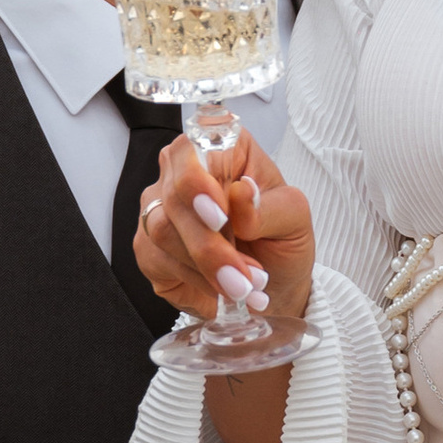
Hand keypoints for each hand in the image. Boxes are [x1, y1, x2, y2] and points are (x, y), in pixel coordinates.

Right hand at [131, 129, 313, 333]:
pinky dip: (194, 281)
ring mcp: (161, 207)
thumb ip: (269, 207)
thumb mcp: (293, 220)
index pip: (193, 149)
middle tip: (243, 276)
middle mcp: (183, 171)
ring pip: (162, 231)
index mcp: (223, 150)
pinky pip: (157, 260)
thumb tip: (241, 193)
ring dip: (206, 266)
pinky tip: (220, 293)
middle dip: (209, 244)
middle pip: (174, 195)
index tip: (219, 217)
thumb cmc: (282, 240)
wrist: (273, 283)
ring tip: (243, 287)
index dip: (198, 181)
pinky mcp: (149, 245)